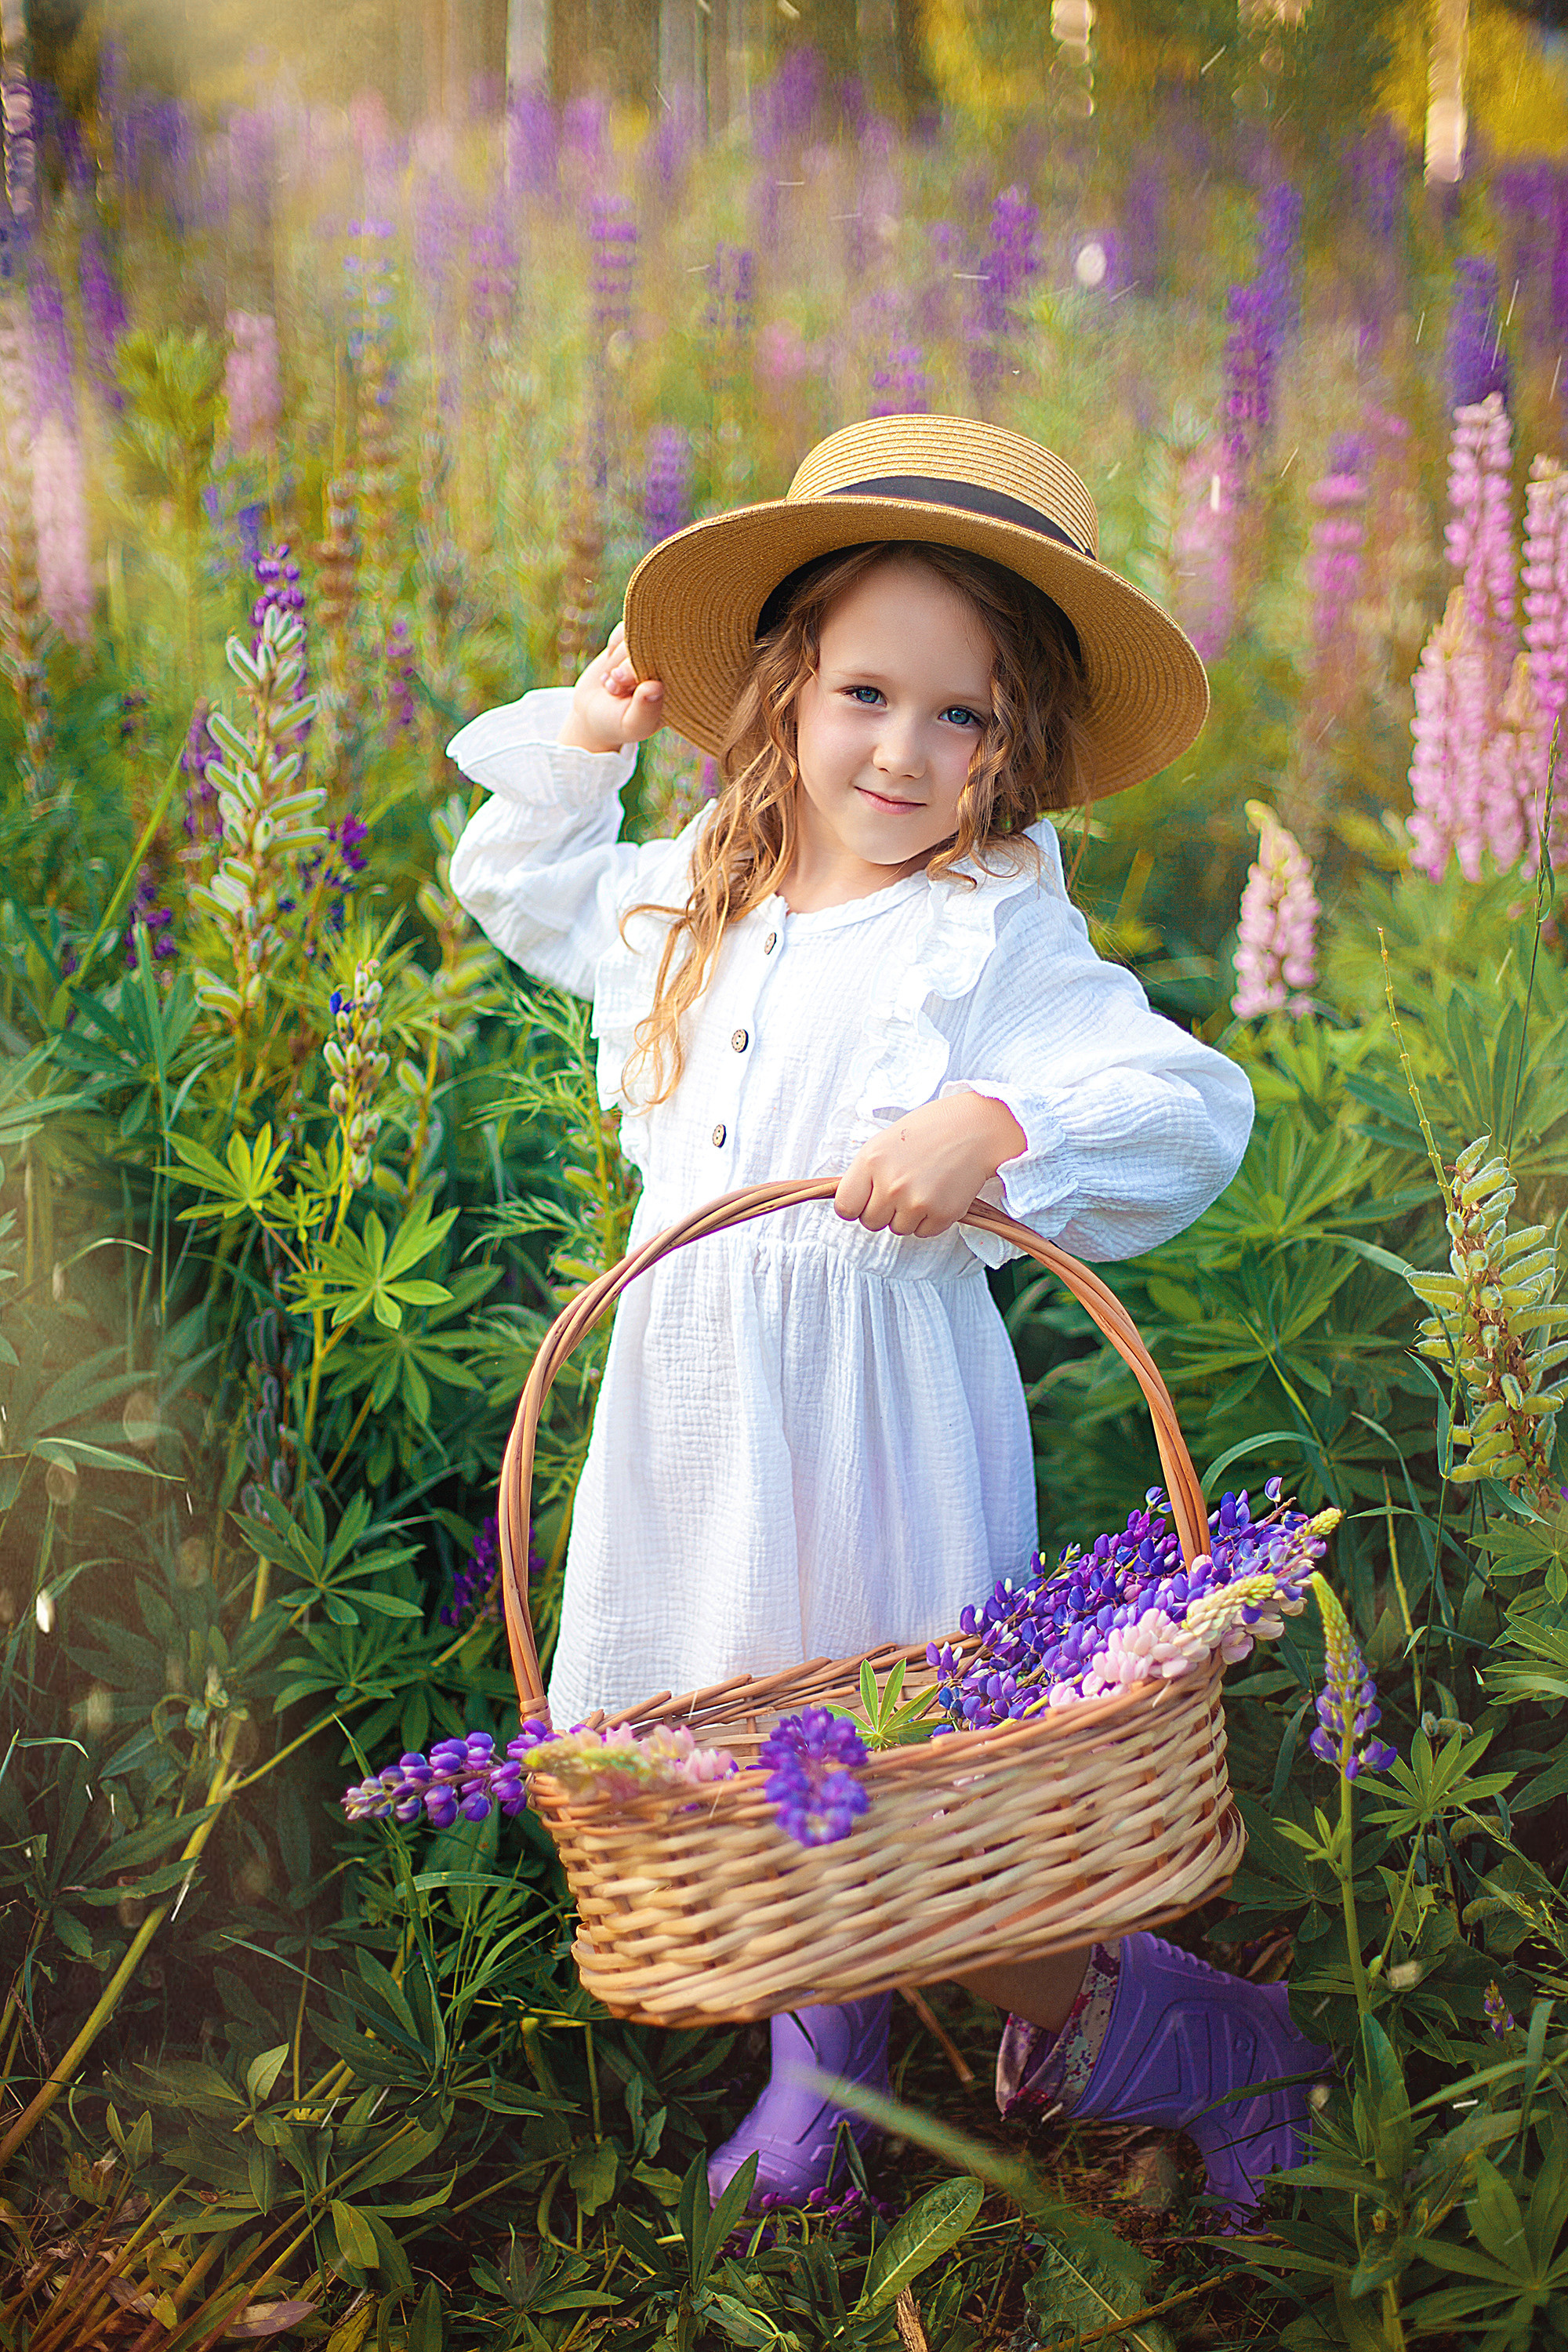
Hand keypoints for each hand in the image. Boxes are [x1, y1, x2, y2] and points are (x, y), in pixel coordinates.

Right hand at [558, 621, 665, 753]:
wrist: (593, 712)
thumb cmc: (617, 722)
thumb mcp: (632, 725)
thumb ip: (645, 711)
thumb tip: (656, 686)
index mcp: (681, 687)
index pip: (674, 667)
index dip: (642, 675)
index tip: (623, 693)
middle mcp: (671, 665)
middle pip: (656, 648)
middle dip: (628, 668)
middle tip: (615, 690)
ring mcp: (655, 649)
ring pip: (637, 636)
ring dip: (617, 660)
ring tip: (613, 683)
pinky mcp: (637, 636)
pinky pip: (624, 628)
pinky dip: (612, 645)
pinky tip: (611, 666)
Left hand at [834, 1092, 1026, 1237]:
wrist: (974, 1129)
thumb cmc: (928, 1131)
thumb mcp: (885, 1142)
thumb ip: (866, 1173)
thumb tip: (851, 1203)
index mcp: (871, 1162)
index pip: (845, 1207)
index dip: (855, 1206)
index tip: (865, 1200)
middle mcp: (890, 1185)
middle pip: (871, 1222)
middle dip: (883, 1211)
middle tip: (901, 1189)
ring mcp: (916, 1202)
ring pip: (898, 1229)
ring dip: (908, 1215)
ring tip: (923, 1186)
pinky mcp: (941, 1214)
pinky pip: (923, 1232)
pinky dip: (930, 1219)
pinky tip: (939, 1193)